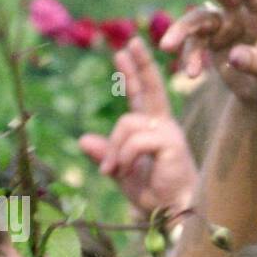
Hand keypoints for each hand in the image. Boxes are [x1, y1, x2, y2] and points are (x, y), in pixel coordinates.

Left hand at [78, 38, 194, 215]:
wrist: (172, 213)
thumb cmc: (153, 195)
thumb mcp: (121, 172)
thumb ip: (107, 154)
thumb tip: (83, 139)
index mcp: (153, 129)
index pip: (141, 95)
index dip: (132, 73)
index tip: (123, 51)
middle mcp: (163, 126)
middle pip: (151, 88)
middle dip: (139, 65)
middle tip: (129, 43)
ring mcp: (168, 133)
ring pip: (126, 124)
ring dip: (114, 150)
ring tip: (113, 171)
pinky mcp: (170, 143)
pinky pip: (134, 140)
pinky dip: (124, 157)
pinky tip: (124, 171)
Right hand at [162, 0, 256, 108]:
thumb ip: (255, 63)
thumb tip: (234, 56)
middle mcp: (242, 13)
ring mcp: (224, 23)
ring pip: (198, 18)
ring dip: (181, 31)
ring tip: (167, 47)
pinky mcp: (210, 38)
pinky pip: (193, 41)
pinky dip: (189, 55)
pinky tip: (191, 73)